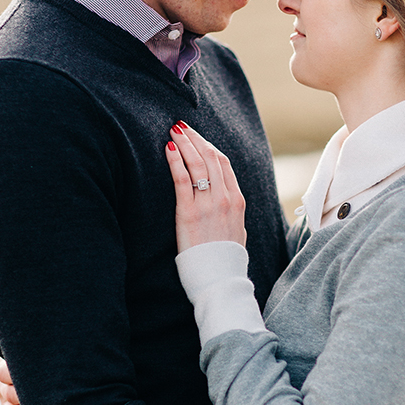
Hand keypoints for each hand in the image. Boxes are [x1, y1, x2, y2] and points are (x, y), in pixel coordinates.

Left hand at [165, 123, 246, 251]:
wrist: (220, 278)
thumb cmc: (226, 259)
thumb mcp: (238, 231)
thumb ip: (232, 213)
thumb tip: (229, 205)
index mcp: (237, 200)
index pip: (223, 163)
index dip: (208, 146)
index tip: (196, 137)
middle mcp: (224, 198)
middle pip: (210, 157)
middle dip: (194, 139)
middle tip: (180, 126)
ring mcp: (207, 204)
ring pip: (197, 164)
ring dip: (184, 144)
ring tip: (172, 131)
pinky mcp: (189, 213)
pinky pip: (182, 180)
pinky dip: (175, 161)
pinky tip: (167, 150)